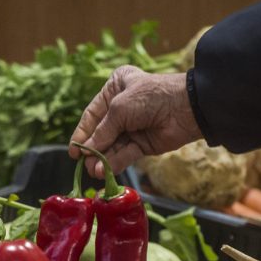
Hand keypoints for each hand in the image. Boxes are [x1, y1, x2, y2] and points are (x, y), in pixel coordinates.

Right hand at [69, 65, 202, 177]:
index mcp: (115, 88)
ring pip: (112, 146)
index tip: (73, 152)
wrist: (186, 108)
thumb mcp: (120, 109)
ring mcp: (132, 127)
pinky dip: (115, 163)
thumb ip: (102, 132)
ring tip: (94, 172)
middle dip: (93, 150)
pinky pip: (125, 154)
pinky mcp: (143, 143)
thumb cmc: (151, 97)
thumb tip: (87, 152)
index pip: (92, 114)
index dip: (82, 133)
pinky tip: (105, 171)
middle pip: (101, 133)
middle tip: (84, 165)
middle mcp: (121, 108)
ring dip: (103, 160)